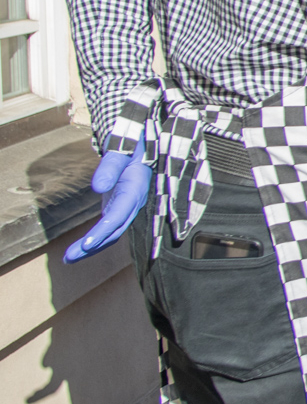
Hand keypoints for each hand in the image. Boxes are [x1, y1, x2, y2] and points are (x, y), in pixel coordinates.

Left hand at [65, 141, 152, 262]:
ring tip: (68, 258)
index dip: (102, 231)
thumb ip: (110, 166)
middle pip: (114, 230)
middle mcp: (133, 203)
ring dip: (91, 247)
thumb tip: (98, 187)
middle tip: (69, 257)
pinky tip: (80, 248)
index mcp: (135, 189)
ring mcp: (127, 207)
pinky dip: (95, 240)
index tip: (85, 244)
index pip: (118, 215)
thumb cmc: (130, 145)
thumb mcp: (121, 151)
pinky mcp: (119, 208)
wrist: (140, 144)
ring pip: (112, 233)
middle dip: (93, 246)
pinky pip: (108, 228)